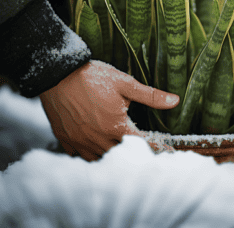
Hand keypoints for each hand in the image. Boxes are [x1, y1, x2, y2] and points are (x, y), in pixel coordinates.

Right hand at [39, 60, 179, 160]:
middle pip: (122, 157)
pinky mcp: (66, 140)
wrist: (58, 74)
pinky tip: (96, 148)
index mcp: (116, 128)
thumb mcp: (125, 84)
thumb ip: (151, 96)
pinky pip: (80, 156)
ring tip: (121, 152)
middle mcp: (98, 140)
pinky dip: (91, 155)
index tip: (168, 153)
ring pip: (101, 159)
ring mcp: (80, 142)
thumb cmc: (92, 77)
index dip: (158, 148)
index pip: (143, 144)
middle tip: (144, 151)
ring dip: (113, 157)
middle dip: (135, 155)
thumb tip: (175, 101)